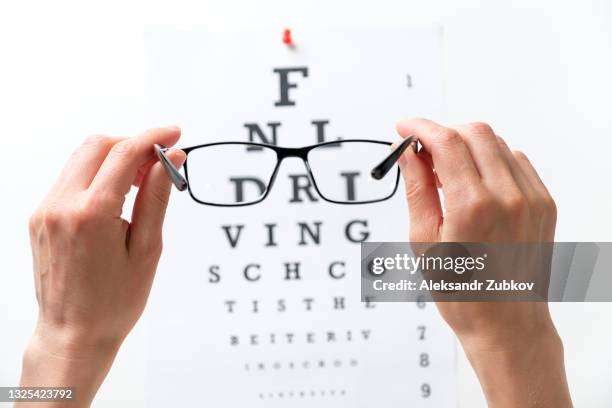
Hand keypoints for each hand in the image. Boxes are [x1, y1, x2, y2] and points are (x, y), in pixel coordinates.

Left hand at [20, 127, 184, 406]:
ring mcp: (46, 211)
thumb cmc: (114, 301)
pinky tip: (117, 198)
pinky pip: (70, 180)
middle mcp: (61, 205)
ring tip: (141, 183)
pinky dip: (96, 176)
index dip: (154, 137)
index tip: (174, 135)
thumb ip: (157, 196)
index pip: (125, 153)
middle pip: (97, 145)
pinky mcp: (40, 218)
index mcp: (91, 213)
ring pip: (81, 159)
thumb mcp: (147, 248)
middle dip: (132, 144)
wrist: (74, 334)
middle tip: (159, 162)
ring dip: (114, 159)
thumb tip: (170, 159)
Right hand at [396, 118, 570, 406]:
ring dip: (466, 146)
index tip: (403, 127)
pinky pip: (516, 161)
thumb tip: (405, 152)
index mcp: (473, 206)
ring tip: (446, 174)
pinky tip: (473, 183)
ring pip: (497, 143)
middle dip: (443, 132)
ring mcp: (532, 198)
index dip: (420, 127)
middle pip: (475, 132)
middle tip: (421, 152)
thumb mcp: (424, 242)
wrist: (507, 324)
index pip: (446, 141)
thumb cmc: (461, 291)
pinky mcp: (545, 203)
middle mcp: (509, 196)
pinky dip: (490, 160)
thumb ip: (417, 188)